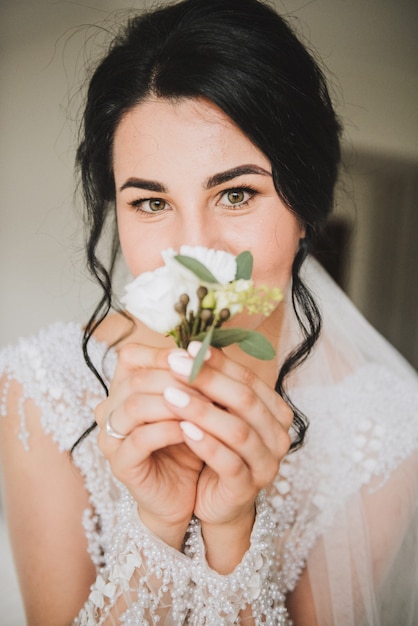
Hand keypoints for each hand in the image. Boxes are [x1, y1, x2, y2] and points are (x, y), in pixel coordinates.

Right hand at [95, 343, 203, 548]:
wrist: (186, 493)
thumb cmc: (189, 442)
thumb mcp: (191, 404)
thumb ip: (190, 378)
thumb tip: (204, 349)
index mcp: (122, 389)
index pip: (131, 356)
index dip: (163, 354)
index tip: (197, 357)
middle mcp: (109, 409)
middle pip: (136, 379)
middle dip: (176, 378)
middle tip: (209, 381)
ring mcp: (110, 437)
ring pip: (135, 406)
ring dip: (174, 402)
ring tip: (205, 404)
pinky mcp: (120, 464)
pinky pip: (141, 439)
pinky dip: (169, 430)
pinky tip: (192, 430)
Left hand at [164, 343, 292, 527]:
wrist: (213, 501)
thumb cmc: (215, 450)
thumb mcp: (216, 414)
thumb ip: (212, 386)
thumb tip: (189, 346)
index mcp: (274, 413)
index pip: (248, 379)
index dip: (218, 362)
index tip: (188, 346)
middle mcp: (278, 437)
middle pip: (244, 400)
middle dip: (207, 379)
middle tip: (175, 364)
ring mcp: (266, 464)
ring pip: (237, 430)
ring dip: (202, 410)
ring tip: (170, 394)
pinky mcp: (246, 488)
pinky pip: (228, 462)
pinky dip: (206, 444)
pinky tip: (182, 429)